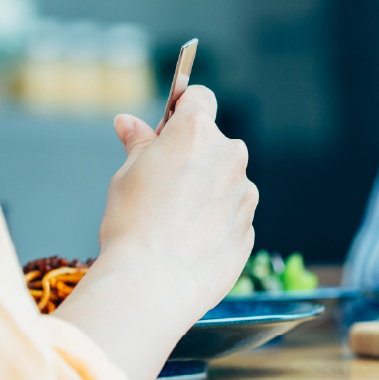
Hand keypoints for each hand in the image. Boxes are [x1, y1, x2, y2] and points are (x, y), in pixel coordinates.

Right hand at [53, 86, 257, 379]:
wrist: (157, 281)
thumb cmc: (134, 224)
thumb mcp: (126, 174)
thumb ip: (139, 143)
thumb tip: (129, 123)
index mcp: (197, 132)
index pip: (199, 98)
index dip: (182, 109)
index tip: (168, 127)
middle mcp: (230, 155)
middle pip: (214, 143)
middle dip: (193, 156)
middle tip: (161, 183)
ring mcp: (246, 191)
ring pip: (225, 180)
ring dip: (207, 190)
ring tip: (173, 219)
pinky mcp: (251, 224)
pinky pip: (232, 213)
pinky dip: (215, 220)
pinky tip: (189, 239)